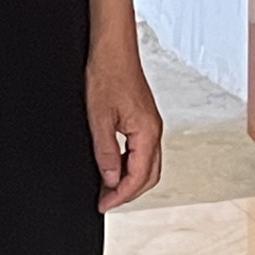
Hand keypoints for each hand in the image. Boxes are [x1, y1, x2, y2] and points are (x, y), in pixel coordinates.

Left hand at [89, 33, 165, 210]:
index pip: (138, 177)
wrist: (113, 49)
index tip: (103, 204)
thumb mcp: (99, 118)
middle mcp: (154, 131)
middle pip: (148, 176)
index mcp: (147, 132)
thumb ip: (106, 152)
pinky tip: (113, 166)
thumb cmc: (108, 74)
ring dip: (129, 180)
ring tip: (107, 187)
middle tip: (105, 201)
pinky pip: (142, 151)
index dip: (120, 195)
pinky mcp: (144, 120)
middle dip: (128, 193)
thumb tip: (110, 179)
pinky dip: (129, 165)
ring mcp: (151, 125)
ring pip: (147, 165)